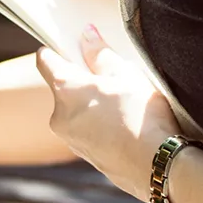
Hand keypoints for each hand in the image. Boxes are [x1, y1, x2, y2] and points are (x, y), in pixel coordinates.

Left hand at [35, 26, 178, 202]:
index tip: (74, 47)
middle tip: (112, 78)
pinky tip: (125, 125)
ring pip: (76, 111)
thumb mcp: (125, 74)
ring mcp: (70, 139)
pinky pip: (87, 131)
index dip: (57, 50)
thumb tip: (86, 36)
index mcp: (65, 89)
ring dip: (93, 104)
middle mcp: (59, 116)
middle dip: (83, 81)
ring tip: (124, 104)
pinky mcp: (85, 156)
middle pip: (63, 88)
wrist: (157, 166)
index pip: (45, 60)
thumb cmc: (141, 117)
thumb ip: (100, 54)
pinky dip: (100, 125)